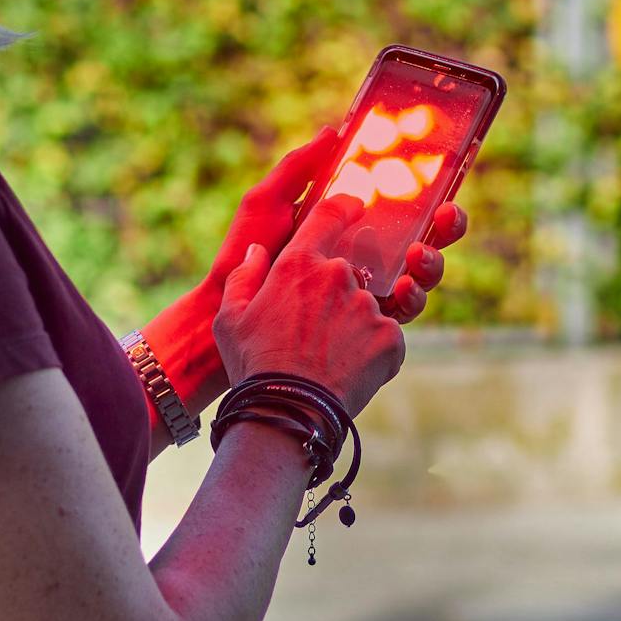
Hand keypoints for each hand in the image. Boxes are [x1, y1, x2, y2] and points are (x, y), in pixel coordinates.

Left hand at [209, 125, 469, 324]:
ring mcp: (371, 287)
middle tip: (448, 213)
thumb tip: (334, 130)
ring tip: (419, 254)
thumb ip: (300, 166)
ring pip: (422, 273)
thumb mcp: (268, 199)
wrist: (225, 306)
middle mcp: (369, 253)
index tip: (441, 173)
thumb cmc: (244, 250)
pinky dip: (412, 297)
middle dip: (448, 225)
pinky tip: (403, 288)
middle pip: (426, 236)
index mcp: (350, 221)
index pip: (402, 202)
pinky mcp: (366, 320)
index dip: (429, 190)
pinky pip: (403, 310)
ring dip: (433, 261)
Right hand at [213, 194, 405, 418]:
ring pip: (367, 310)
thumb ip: (243, 277)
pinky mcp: (390, 338)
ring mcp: (368, 306)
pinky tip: (349, 374)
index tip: (355, 206)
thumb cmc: (254, 365)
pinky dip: (373, 354)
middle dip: (338, 297)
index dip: (344, 207)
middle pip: (349, 273)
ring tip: (328, 361)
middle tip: (317, 333)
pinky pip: (386, 339)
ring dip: (354, 329)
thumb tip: (256, 250)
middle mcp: (339, 276)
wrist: (287, 413)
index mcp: (300, 264)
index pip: (329, 216)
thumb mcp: (230, 319)